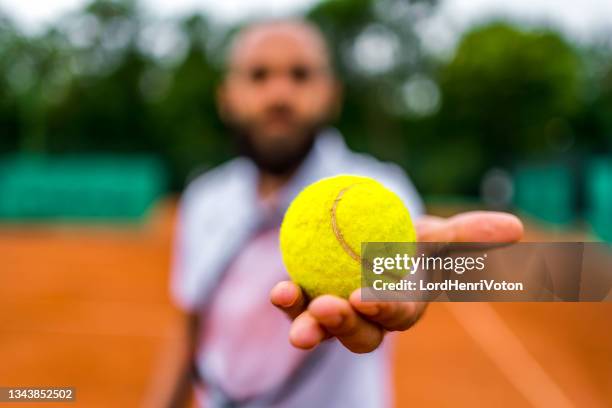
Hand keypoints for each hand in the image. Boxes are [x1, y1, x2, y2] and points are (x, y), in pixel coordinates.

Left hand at [270, 211, 523, 352]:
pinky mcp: (308, 304)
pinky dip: (287, 300)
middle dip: (343, 326)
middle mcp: (369, 321)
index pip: (398, 315)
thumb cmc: (409, 240)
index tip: (366, 297)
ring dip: (307, 322)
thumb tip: (516, 227)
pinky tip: (278, 291)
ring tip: (288, 301)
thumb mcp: (435, 233)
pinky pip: (296, 305)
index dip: (384, 309)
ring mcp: (336, 315)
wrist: (369, 235)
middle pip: (360, 334)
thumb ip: (468, 234)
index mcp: (403, 308)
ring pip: (323, 327)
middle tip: (326, 308)